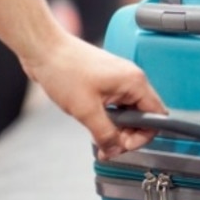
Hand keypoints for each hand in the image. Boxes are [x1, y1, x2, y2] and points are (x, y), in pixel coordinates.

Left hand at [21, 32, 166, 159]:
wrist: (43, 49)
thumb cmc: (63, 69)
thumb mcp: (86, 110)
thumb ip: (105, 134)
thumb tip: (116, 150)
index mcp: (134, 82)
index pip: (156, 116)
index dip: (142, 136)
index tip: (123, 146)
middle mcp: (131, 80)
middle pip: (143, 117)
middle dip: (127, 135)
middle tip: (108, 146)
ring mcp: (119, 80)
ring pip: (129, 113)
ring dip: (116, 129)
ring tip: (98, 138)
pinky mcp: (106, 82)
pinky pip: (116, 106)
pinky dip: (108, 119)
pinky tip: (93, 125)